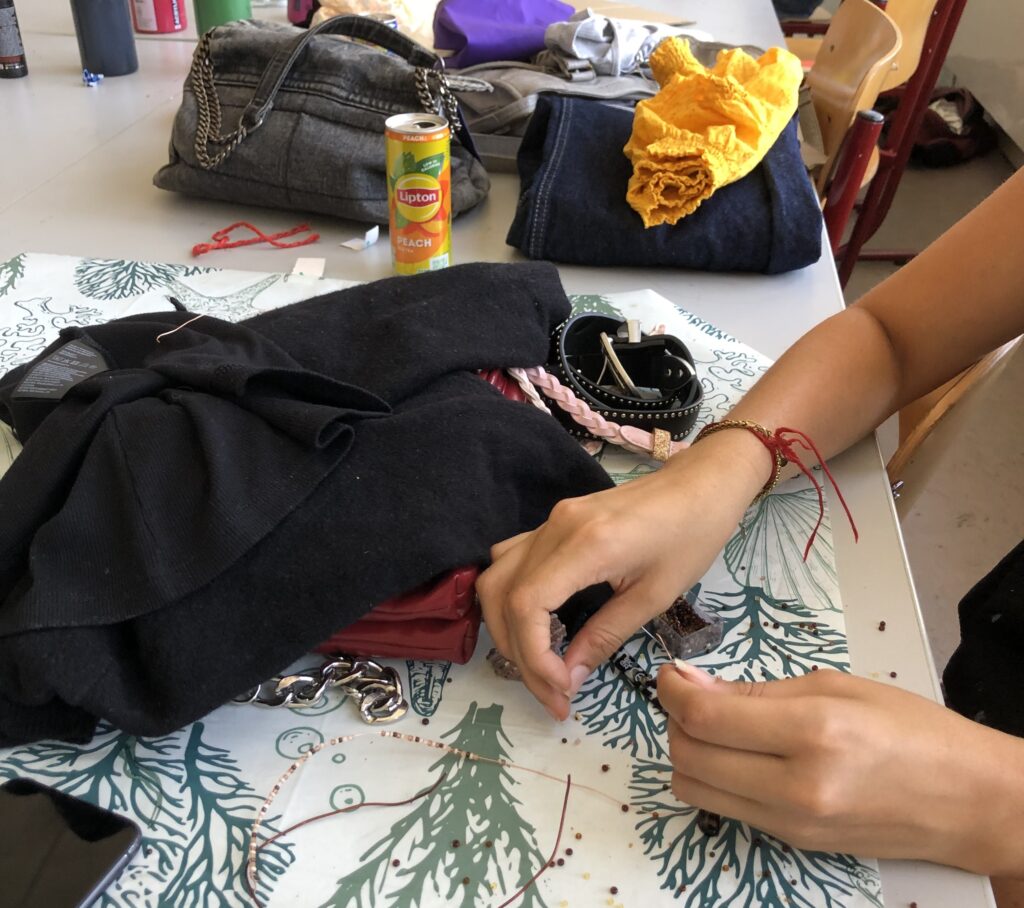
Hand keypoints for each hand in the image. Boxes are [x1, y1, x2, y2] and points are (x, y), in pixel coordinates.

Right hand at [476, 430, 768, 719]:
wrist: (700, 486)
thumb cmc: (691, 537)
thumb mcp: (654, 596)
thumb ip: (605, 636)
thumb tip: (570, 677)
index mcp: (586, 544)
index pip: (526, 603)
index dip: (532, 653)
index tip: (561, 687)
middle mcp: (556, 528)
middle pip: (503, 595)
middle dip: (519, 653)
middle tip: (552, 692)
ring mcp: (550, 521)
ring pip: (496, 578)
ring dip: (506, 627)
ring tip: (538, 664)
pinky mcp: (553, 522)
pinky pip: (510, 561)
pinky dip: (510, 599)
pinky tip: (534, 625)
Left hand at [658, 662, 1023, 875]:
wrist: (966, 801)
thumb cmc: (910, 730)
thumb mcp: (835, 686)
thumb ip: (758, 689)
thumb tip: (693, 684)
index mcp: (812, 732)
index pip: (705, 716)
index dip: (672, 690)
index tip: (670, 672)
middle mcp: (795, 786)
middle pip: (688, 755)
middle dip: (675, 719)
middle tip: (691, 693)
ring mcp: (791, 823)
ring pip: (694, 788)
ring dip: (687, 752)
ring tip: (714, 725)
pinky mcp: (791, 844)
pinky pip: (724, 808)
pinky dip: (714, 778)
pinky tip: (737, 754)